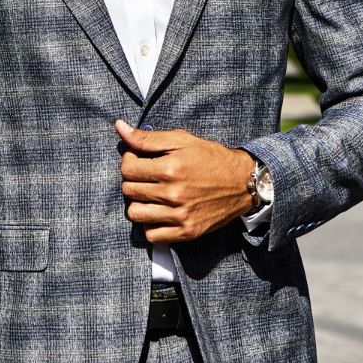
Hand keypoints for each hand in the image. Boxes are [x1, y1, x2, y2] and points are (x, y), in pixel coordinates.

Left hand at [115, 119, 254, 243]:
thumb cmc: (211, 158)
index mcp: (171, 168)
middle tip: (146, 176)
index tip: (139, 160)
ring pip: (135, 214)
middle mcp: (174, 194)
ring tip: (150, 195)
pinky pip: (152, 235)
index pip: (127, 168)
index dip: (129, 161)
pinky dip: (150, 225)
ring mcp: (180, 215)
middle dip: (133, 181)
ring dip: (138, 203)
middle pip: (129, 190)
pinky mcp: (187, 232)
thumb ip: (148, 137)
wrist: (243, 183)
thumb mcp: (182, 140)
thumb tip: (119, 127)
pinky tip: (158, 212)